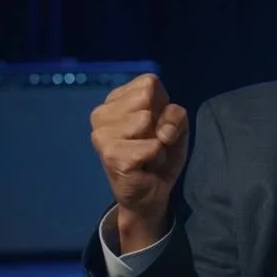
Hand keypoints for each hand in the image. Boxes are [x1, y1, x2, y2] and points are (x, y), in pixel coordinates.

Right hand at [89, 74, 188, 245]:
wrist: (149, 194)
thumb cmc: (159, 154)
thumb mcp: (175, 126)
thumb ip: (175, 114)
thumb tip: (162, 131)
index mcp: (115, 99)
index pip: (149, 82)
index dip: (162, 104)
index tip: (155, 124)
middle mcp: (101, 113)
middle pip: (147, 98)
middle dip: (158, 123)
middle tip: (149, 142)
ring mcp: (102, 135)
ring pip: (147, 121)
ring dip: (157, 142)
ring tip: (146, 154)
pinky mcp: (111, 156)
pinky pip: (151, 146)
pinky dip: (156, 157)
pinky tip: (144, 166)